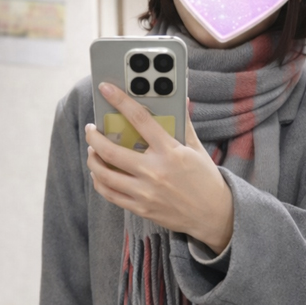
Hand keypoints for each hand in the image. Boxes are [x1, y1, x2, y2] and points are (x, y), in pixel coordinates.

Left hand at [86, 83, 233, 254]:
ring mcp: (146, 192)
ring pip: (105, 175)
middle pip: (111, 151)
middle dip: (94, 136)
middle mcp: (155, 172)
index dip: (119, 100)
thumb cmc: (206, 180)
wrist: (214, 215)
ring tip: (93, 151)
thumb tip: (181, 100)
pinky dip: (100, 182)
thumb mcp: (197, 149)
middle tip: (91, 129)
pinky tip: (99, 174)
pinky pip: (111, 194)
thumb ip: (184, 124)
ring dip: (93, 159)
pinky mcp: (142, 208)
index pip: (139, 119)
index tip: (105, 89)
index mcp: (170, 152)